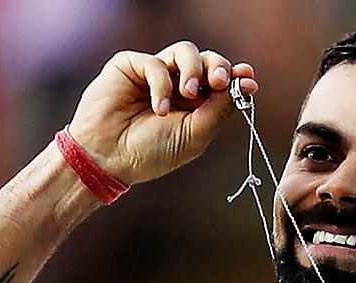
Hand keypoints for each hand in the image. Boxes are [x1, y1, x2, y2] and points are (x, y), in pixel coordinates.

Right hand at [67, 41, 257, 185]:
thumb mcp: (193, 136)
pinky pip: (155, 63)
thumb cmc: (149, 153)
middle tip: (220, 80)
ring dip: (194, 69)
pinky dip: (161, 84)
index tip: (247, 78)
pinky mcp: (131, 66)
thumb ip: (218, 110)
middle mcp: (177, 85)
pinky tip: (158, 108)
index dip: (236, 76)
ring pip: (185, 51)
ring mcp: (154, 74)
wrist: (107, 159)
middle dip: (218, 67)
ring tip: (190, 93)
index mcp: (195, 104)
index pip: (221, 81)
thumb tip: (244, 85)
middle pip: (207, 60)